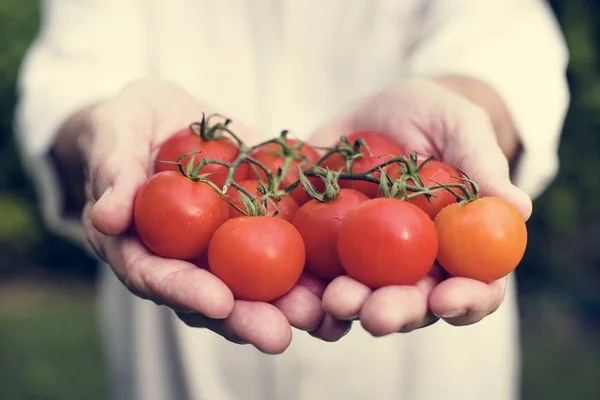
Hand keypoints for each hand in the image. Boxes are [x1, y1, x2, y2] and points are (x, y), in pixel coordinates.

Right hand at [79, 78, 326, 352]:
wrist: (165, 118)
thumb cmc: (127, 125)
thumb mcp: (113, 133)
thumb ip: (111, 169)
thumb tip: (105, 216)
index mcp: (140, 245)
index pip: (157, 276)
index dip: (185, 292)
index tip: (217, 303)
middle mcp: (185, 258)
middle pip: (212, 297)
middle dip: (246, 318)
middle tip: (278, 335)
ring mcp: (224, 246)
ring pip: (254, 285)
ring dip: (287, 304)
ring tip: (320, 315)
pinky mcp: (257, 226)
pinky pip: (284, 249)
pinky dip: (312, 268)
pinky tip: (341, 278)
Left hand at [308, 77, 531, 336]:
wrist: (380, 111)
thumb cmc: (435, 117)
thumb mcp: (461, 127)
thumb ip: (483, 165)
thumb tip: (518, 209)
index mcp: (458, 248)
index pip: (473, 288)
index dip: (466, 300)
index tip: (447, 299)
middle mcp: (414, 266)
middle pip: (411, 304)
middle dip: (396, 312)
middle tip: (376, 315)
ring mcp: (368, 262)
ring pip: (361, 298)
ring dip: (347, 309)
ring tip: (330, 304)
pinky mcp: (326, 249)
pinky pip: (314, 277)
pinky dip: (304, 291)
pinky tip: (292, 296)